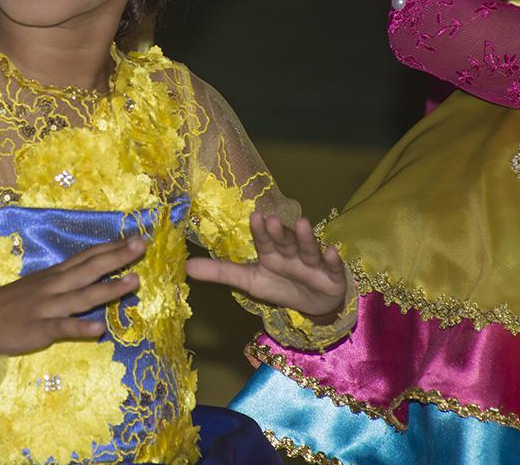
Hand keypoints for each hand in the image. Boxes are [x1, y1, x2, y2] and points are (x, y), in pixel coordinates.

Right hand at [0, 237, 143, 355]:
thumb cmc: (10, 304)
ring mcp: (47, 307)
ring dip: (109, 289)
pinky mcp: (39, 329)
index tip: (135, 237)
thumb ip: (64, 280)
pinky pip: (62, 327)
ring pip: (82, 296)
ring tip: (134, 282)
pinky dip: (80, 326)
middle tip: (142, 244)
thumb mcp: (38, 285)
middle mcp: (54, 286)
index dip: (111, 247)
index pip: (87, 256)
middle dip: (117, 257)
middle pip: (90, 268)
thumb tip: (91, 271)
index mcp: (55, 275)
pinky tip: (99, 328)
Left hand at [186, 212, 345, 319]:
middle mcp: (291, 253)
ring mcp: (313, 263)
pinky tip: (332, 251)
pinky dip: (333, 260)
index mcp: (271, 253)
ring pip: (308, 249)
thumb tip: (186, 267)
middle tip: (272, 220)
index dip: (259, 230)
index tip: (254, 216)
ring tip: (303, 223)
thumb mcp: (249, 281)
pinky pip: (333, 267)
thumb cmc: (281, 285)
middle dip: (279, 232)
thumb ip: (221, 272)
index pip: (263, 240)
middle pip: (285, 241)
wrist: (314, 304)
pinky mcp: (332, 276)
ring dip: (306, 237)